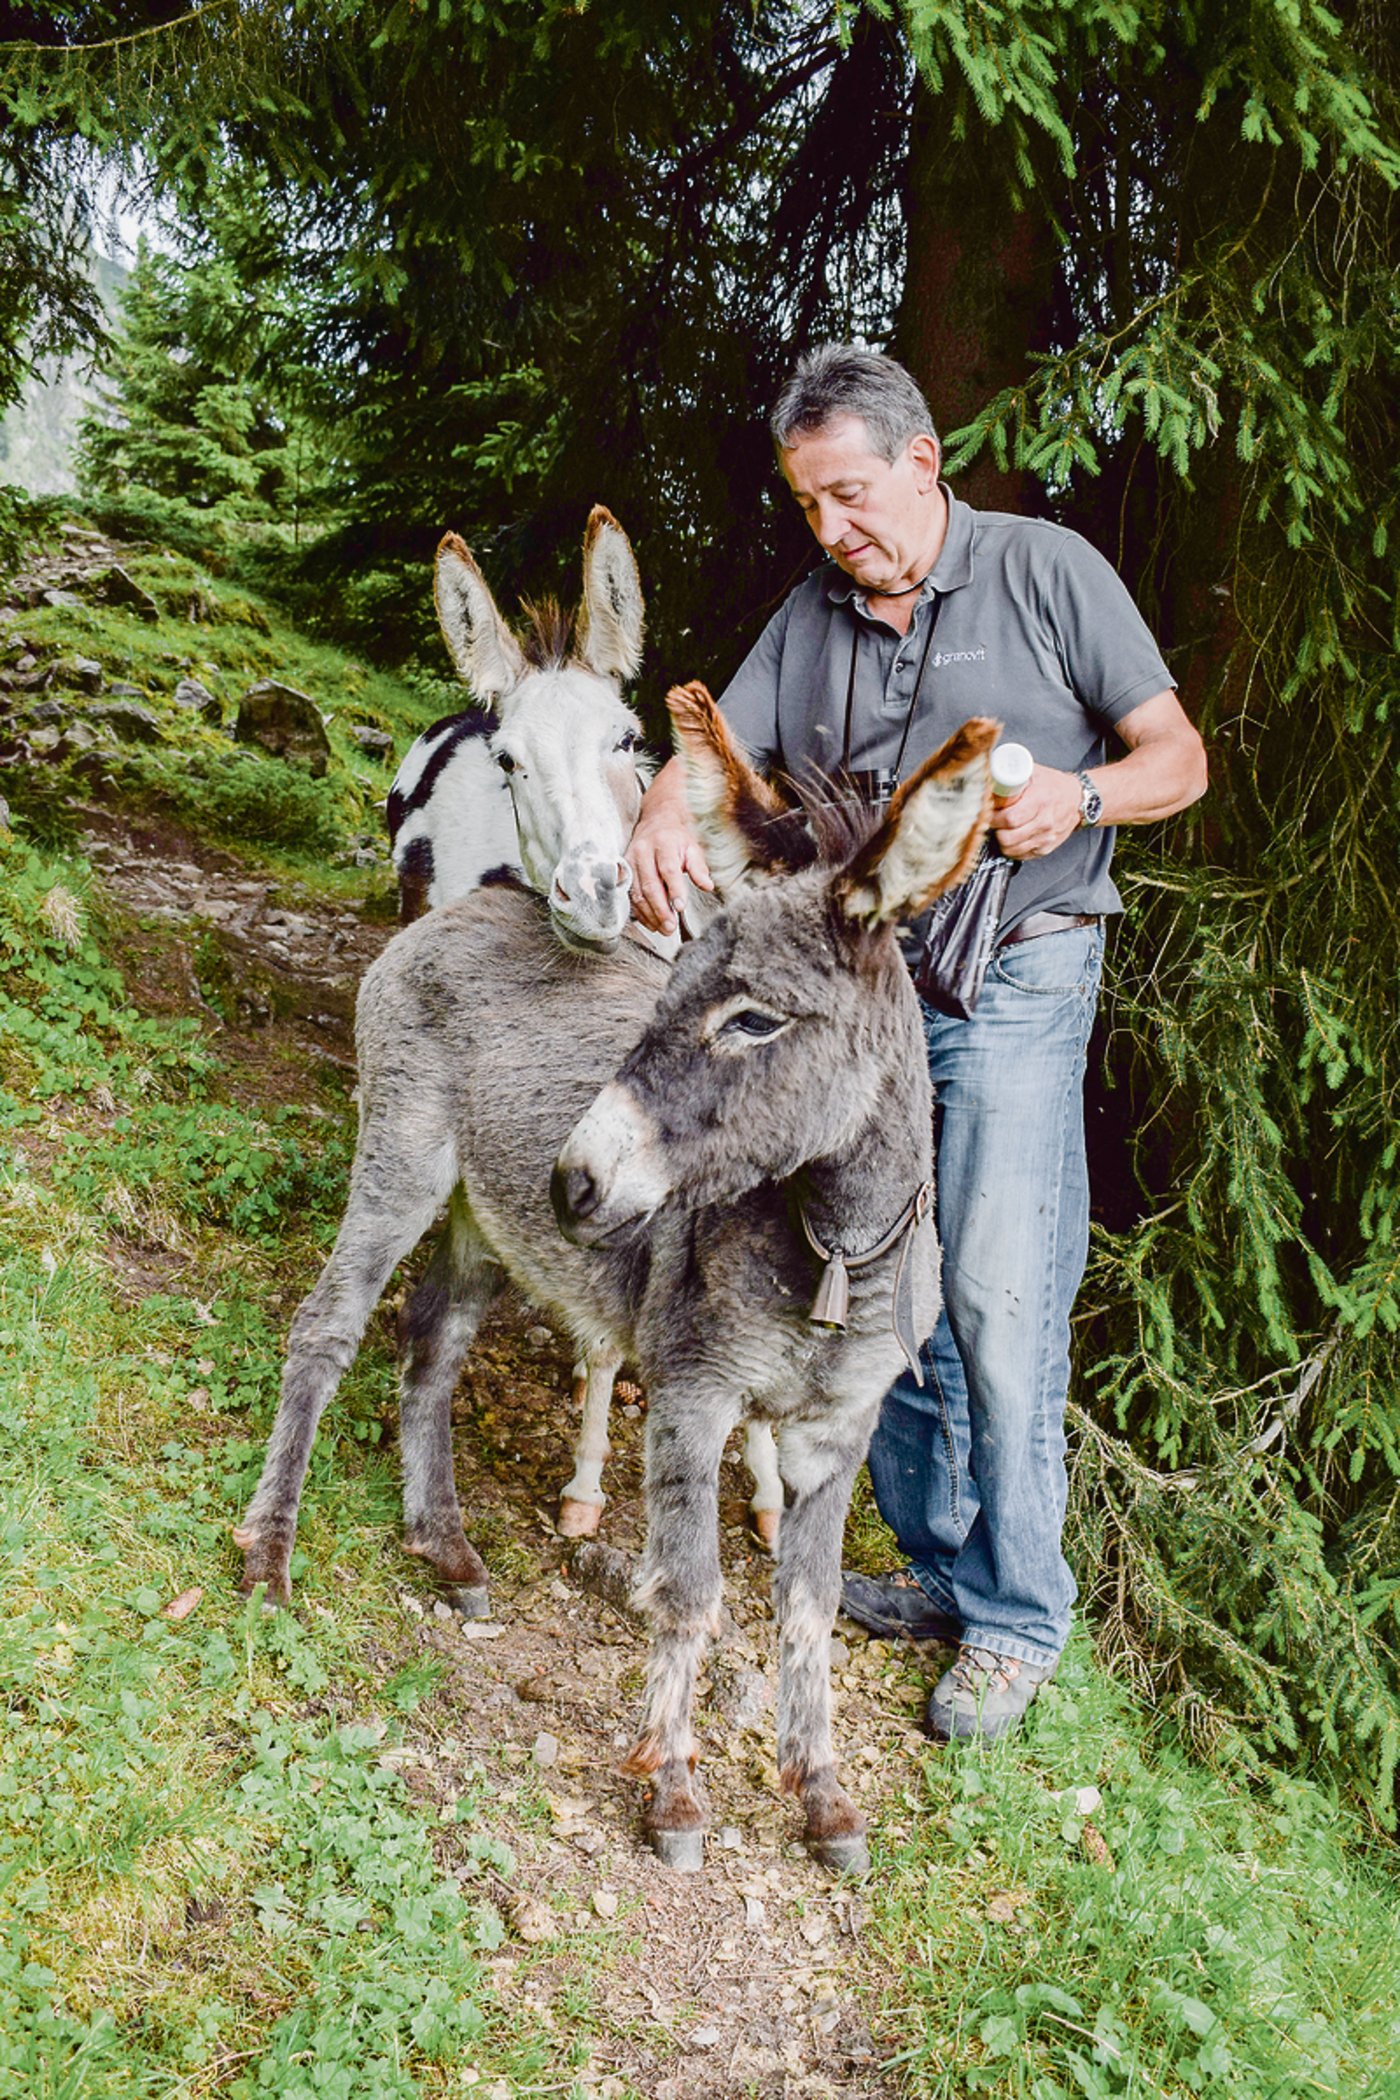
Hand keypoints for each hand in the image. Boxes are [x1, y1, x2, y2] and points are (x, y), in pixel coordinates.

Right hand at [627, 759, 713, 933]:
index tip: (681, 907)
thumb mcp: (692, 848)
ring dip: (649, 914)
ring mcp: (630, 861)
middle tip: (671, 927)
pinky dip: (639, 912)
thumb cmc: (676, 838)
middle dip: (661, 909)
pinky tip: (651, 922)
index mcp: (663, 844)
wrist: (655, 820)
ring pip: (637, 893)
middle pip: (650, 885)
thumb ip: (698, 868)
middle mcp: (643, 852)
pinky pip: (629, 895)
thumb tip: (708, 886)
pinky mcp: (624, 870)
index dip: (674, 889)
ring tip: (663, 929)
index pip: (668, 869)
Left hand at [990, 766, 1084, 860]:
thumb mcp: (1033, 773)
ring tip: (1002, 830)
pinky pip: (1021, 856)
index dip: (993, 818)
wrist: (1077, 800)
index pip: (1009, 818)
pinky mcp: (1046, 848)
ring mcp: (1046, 838)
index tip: (989, 813)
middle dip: (995, 830)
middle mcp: (1044, 822)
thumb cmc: (1053, 785)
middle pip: (1008, 838)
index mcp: (1040, 801)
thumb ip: (1012, 775)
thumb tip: (990, 778)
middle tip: (993, 822)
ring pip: (1012, 850)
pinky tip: (1012, 838)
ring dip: (1002, 841)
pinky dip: (1012, 849)